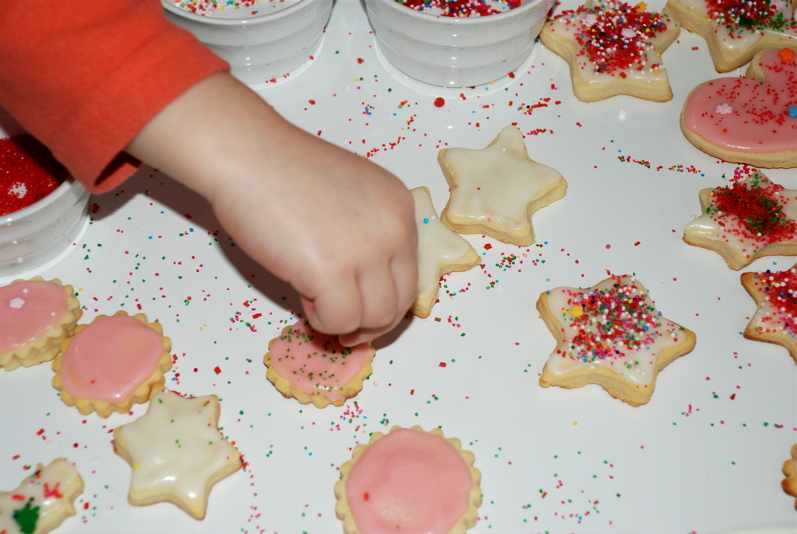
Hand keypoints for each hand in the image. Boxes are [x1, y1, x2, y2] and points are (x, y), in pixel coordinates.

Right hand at [127, 73, 417, 345]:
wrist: (247, 155)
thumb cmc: (284, 171)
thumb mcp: (350, 197)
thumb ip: (367, 235)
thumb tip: (363, 289)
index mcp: (400, 208)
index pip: (410, 276)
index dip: (385, 301)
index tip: (362, 309)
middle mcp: (393, 229)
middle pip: (399, 302)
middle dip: (371, 322)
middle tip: (341, 322)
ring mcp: (366, 251)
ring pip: (375, 318)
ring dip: (345, 321)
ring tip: (315, 300)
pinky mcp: (332, 271)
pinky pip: (340, 320)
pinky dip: (321, 320)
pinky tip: (302, 295)